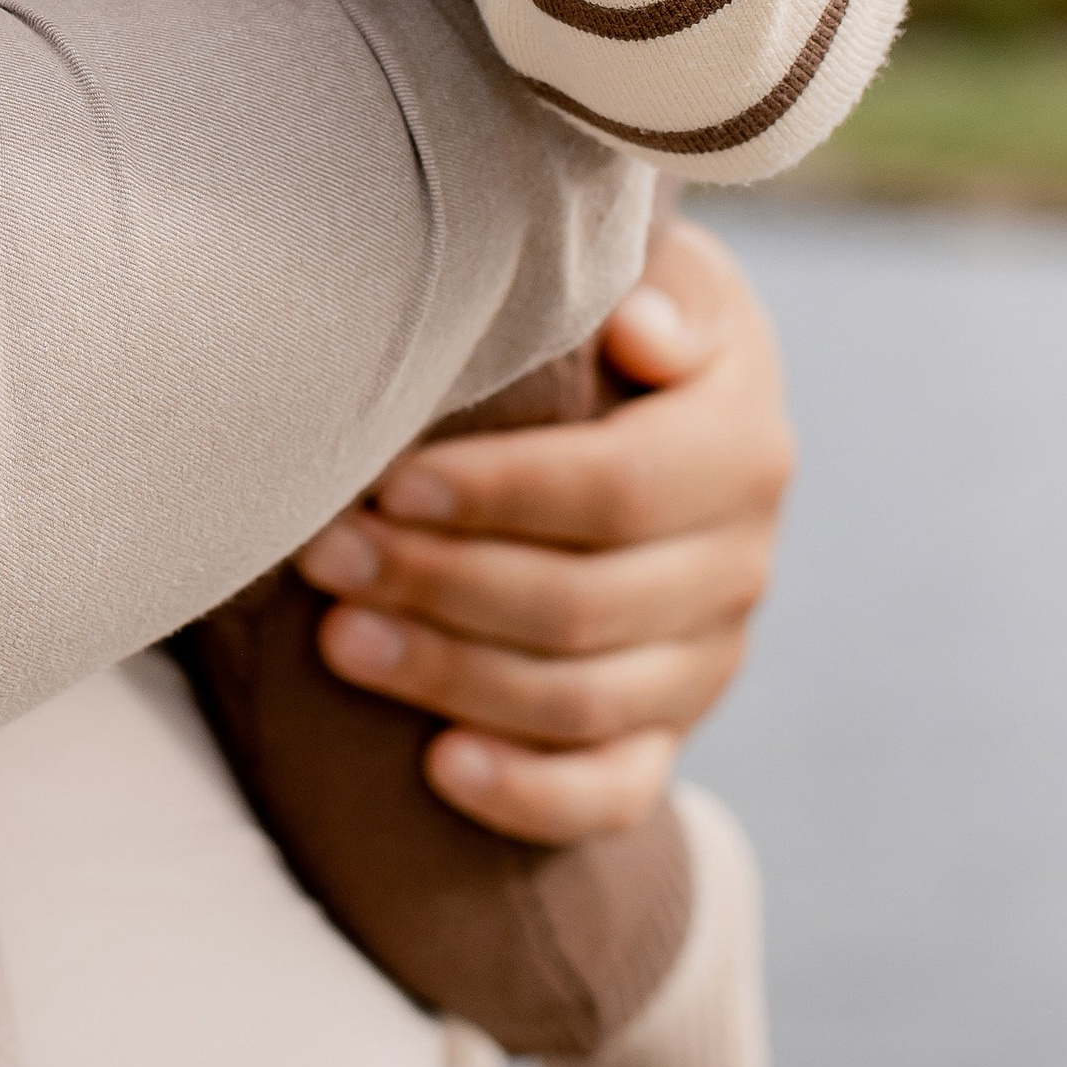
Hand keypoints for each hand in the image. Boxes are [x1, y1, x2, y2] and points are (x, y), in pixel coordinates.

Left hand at [293, 214, 791, 840]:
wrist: (648, 412)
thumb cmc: (613, 326)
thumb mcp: (652, 273)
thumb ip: (655, 286)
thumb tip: (641, 329)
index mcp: (743, 443)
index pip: (623, 488)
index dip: (504, 492)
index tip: (389, 479)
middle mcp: (739, 561)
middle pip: (587, 602)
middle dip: (441, 583)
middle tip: (323, 556)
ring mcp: (706, 658)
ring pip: (584, 699)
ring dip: (453, 678)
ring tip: (338, 642)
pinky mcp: (666, 730)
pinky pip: (615, 791)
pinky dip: (531, 794)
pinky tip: (440, 770)